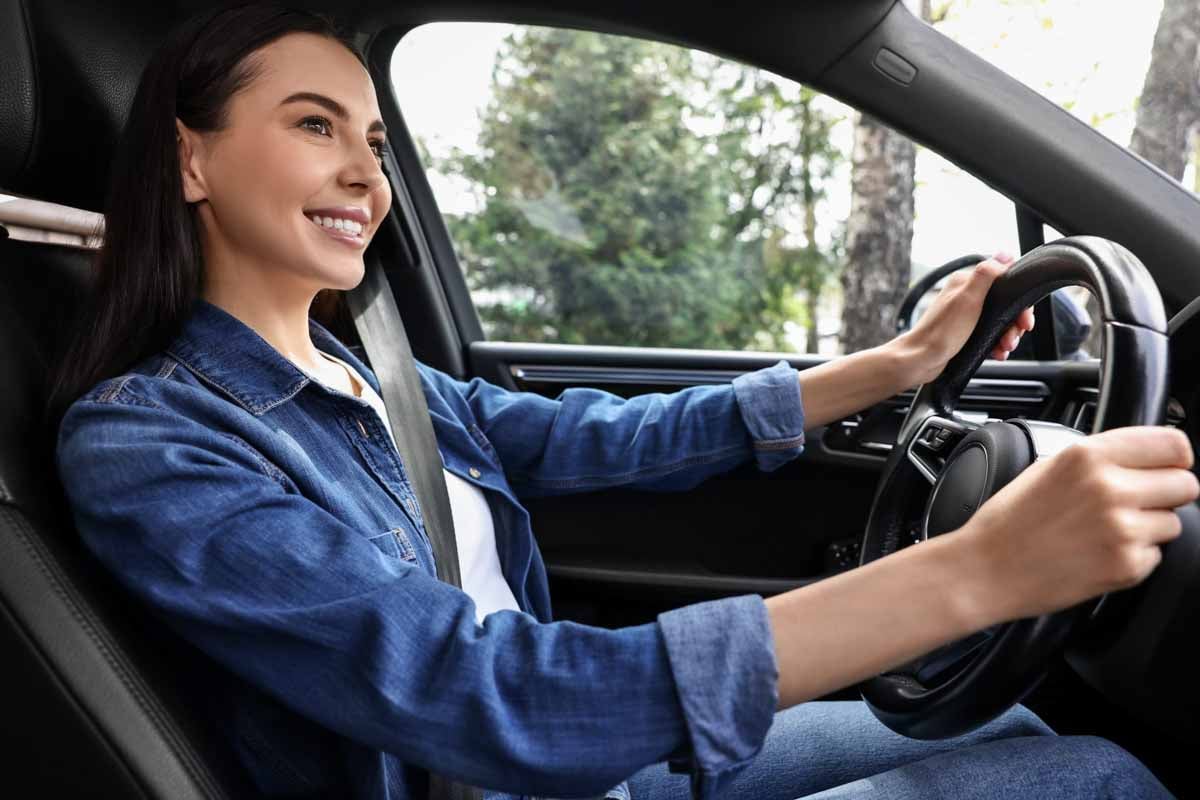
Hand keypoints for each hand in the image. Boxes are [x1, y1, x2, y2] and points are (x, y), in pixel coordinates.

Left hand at [898, 252, 1034, 384]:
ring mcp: (965, 315)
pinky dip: (997, 344)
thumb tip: (1004, 254)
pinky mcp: (965, 332)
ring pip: (999, 321)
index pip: (1004, 282)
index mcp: (965, 283)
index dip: (1019, 299)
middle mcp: (965, 296)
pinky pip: (989, 335)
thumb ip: (985, 275)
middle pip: (1005, 304)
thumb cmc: (941, 331)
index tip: (1023, 317)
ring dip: (1007, 335)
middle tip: (1013, 336)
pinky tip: (997, 352)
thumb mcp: (967, 299)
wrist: (921, 360)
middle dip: (1014, 322)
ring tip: (1004, 347)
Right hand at [951, 426, 1198, 624]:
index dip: (1173, 458)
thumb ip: (1099, 457)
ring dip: (1149, 527)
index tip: (1166, 467)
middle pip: (1186, 484)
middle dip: (1165, 494)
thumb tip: (1144, 454)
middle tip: (1134, 504)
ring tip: (1106, 531)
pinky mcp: (1126, 565)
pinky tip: (1098, 553)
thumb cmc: (1010, 521)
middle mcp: (1108, 488)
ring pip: (1174, 522)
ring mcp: (1120, 529)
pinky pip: (1156, 555)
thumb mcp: (1048, 467)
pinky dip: (1134, 556)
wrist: (985, 570)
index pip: (1173, 445)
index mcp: (1087, 456)